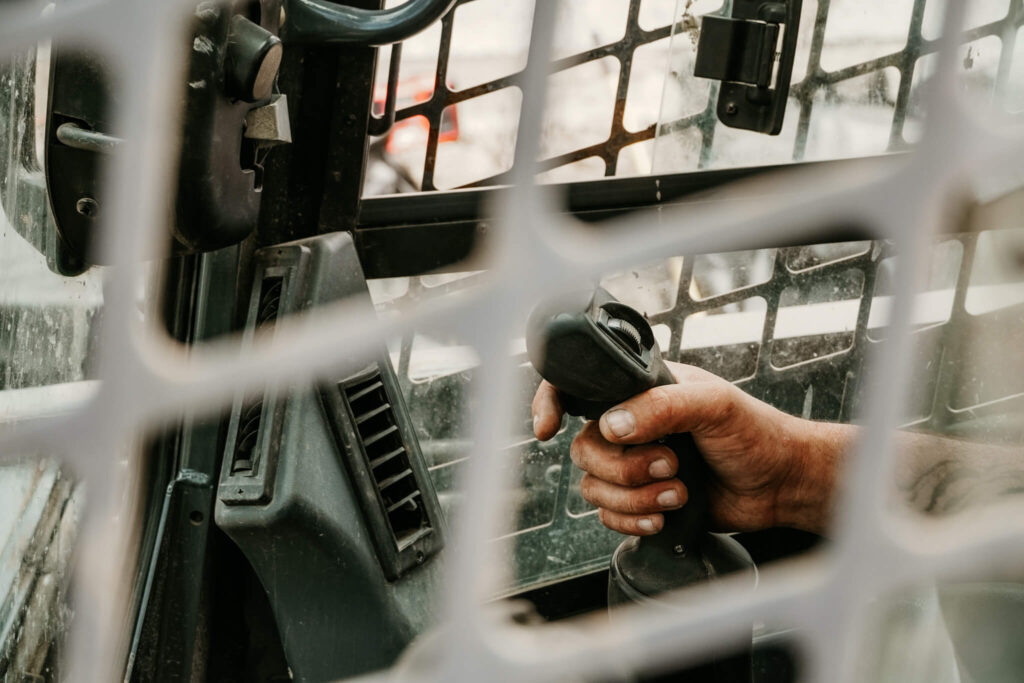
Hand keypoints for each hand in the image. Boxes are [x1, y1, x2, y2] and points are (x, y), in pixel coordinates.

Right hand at [532, 362, 841, 535]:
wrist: (781, 485)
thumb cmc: (756, 433)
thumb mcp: (713, 405)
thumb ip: (660, 406)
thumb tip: (611, 424)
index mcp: (641, 389)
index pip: (580, 387)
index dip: (551, 403)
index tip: (547, 427)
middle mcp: (632, 424)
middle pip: (584, 448)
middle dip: (624, 468)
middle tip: (670, 465)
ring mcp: (635, 463)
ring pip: (594, 486)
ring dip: (635, 497)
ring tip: (678, 492)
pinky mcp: (642, 498)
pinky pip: (608, 515)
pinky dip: (633, 520)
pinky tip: (663, 516)